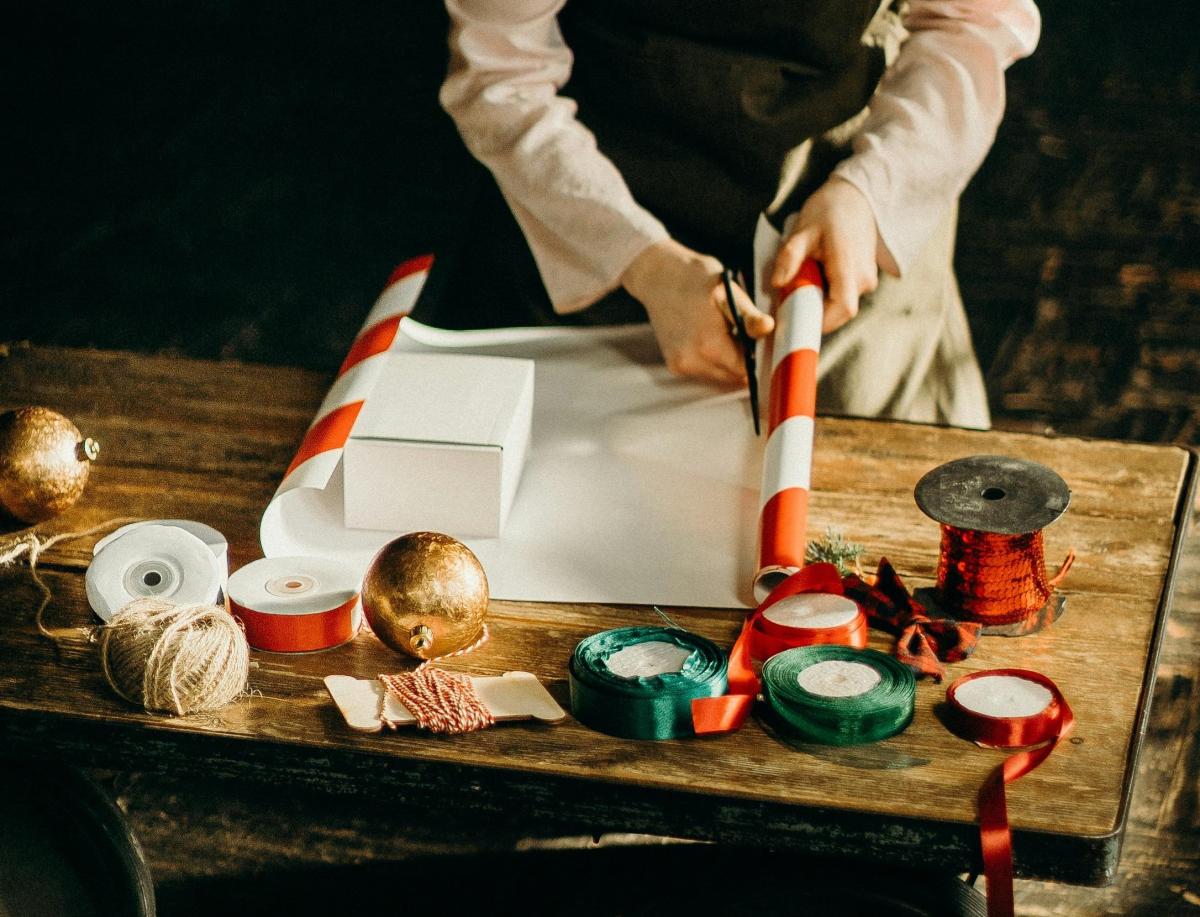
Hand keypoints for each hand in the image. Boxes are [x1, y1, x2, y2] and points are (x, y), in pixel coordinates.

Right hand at [621, 239, 773, 383]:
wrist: (657, 276)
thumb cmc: (695, 278)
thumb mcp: (728, 292)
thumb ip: (748, 315)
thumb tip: (768, 328)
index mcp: (709, 345)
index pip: (745, 370)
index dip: (755, 356)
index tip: (755, 339)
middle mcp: (692, 362)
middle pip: (732, 376)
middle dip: (741, 359)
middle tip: (738, 331)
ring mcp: (680, 365)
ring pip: (719, 376)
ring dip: (726, 360)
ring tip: (722, 331)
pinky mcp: (674, 365)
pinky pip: (703, 371)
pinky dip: (711, 359)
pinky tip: (707, 336)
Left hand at [770, 178, 879, 333]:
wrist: (855, 198)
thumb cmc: (828, 211)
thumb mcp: (803, 230)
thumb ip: (789, 258)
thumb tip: (776, 284)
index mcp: (849, 266)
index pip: (842, 309)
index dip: (820, 321)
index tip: (796, 320)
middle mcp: (864, 279)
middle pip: (838, 312)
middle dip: (813, 312)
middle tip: (790, 300)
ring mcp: (867, 280)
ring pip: (840, 306)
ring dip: (819, 301)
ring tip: (803, 280)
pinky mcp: (864, 280)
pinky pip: (843, 296)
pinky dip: (826, 294)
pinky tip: (814, 276)